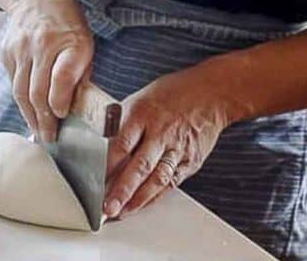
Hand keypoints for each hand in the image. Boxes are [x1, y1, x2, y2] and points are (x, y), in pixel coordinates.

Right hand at [0, 0, 93, 142]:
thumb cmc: (68, 25)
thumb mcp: (85, 44)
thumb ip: (80, 75)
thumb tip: (76, 110)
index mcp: (71, 42)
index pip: (62, 76)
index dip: (60, 101)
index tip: (62, 117)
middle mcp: (43, 45)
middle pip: (38, 91)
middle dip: (44, 120)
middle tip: (49, 138)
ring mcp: (21, 48)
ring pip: (21, 92)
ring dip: (30, 116)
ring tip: (39, 132)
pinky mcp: (7, 53)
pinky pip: (13, 84)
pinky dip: (22, 100)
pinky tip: (29, 111)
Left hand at [103, 69, 229, 219]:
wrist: (212, 94)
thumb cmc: (172, 93)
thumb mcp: (140, 97)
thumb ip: (122, 121)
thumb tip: (99, 141)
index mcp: (143, 113)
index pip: (122, 143)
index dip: (107, 165)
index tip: (93, 181)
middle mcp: (161, 133)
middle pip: (140, 166)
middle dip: (122, 190)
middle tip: (106, 208)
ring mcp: (178, 148)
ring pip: (157, 179)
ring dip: (138, 199)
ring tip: (121, 213)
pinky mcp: (191, 160)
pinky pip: (171, 182)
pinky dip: (155, 196)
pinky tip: (142, 205)